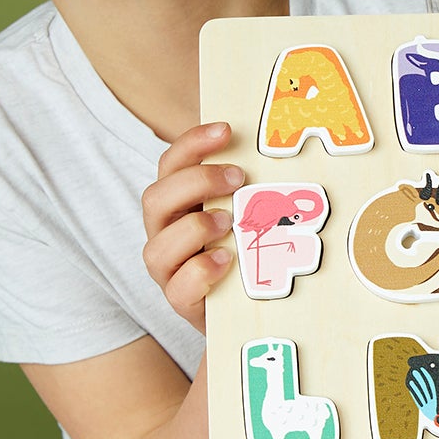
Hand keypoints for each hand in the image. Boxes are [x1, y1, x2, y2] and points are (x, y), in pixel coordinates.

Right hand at [142, 122, 245, 331]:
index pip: (170, 165)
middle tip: (238, 177)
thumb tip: (284, 149)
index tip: (226, 129)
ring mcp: (170, 270)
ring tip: (229, 222)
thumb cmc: (250, 250)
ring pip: (157, 248)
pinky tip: (226, 260)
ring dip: (194, 228)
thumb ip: (251, 187)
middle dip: (195, 182)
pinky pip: (177, 288)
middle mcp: (165, 234)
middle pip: (155, 199)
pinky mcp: (183, 302)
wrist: (251, 309)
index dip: (192, 143)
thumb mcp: (249, 211)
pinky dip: (200, 272)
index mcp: (178, 204)